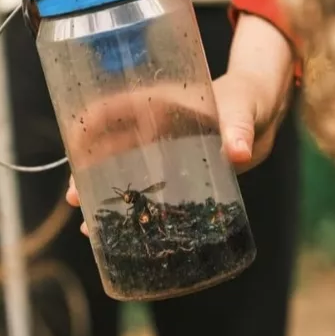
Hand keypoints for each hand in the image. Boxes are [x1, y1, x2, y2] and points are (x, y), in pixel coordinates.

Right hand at [65, 15, 294, 229]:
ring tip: (88, 226)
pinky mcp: (167, 171)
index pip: (113, 106)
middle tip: (75, 198)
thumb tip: (240, 152)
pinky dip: (126, 208)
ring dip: (99, 196)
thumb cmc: (248, 101)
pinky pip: (139, 187)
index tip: (73, 142)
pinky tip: (115, 234)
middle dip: (85, 171)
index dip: (89, 122)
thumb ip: (239, 128)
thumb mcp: (242, 110)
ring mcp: (156, 150)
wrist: (261, 116)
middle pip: (106, 146)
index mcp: (158, 101)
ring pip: (117, 171)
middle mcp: (149, 125)